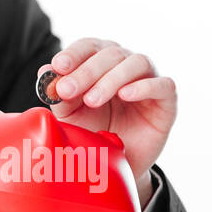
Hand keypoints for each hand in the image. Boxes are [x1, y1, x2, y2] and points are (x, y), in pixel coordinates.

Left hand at [36, 38, 176, 207]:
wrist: (116, 164)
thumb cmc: (92, 131)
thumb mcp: (69, 115)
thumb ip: (59, 94)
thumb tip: (45, 72)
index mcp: (101, 61)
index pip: (88, 46)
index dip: (73, 54)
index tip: (58, 67)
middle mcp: (125, 65)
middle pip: (109, 54)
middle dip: (85, 71)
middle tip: (67, 90)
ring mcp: (148, 80)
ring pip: (136, 63)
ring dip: (111, 78)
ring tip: (92, 100)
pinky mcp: (167, 101)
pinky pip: (163, 85)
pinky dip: (144, 86)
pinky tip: (126, 95)